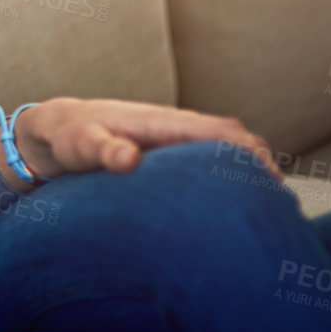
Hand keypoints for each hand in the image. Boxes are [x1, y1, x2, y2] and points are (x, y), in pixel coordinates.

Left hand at [4, 97, 280, 184]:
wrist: (55, 129)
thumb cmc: (69, 137)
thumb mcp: (82, 145)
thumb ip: (104, 151)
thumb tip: (129, 159)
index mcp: (163, 122)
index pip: (222, 131)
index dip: (251, 152)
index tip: (271, 180)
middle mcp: (174, 127)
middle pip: (232, 139)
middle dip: (259, 163)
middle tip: (275, 204)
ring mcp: (172, 139)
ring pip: (221, 148)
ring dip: (245, 170)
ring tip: (261, 208)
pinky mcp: (166, 152)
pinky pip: (205, 158)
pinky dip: (224, 173)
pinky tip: (228, 201)